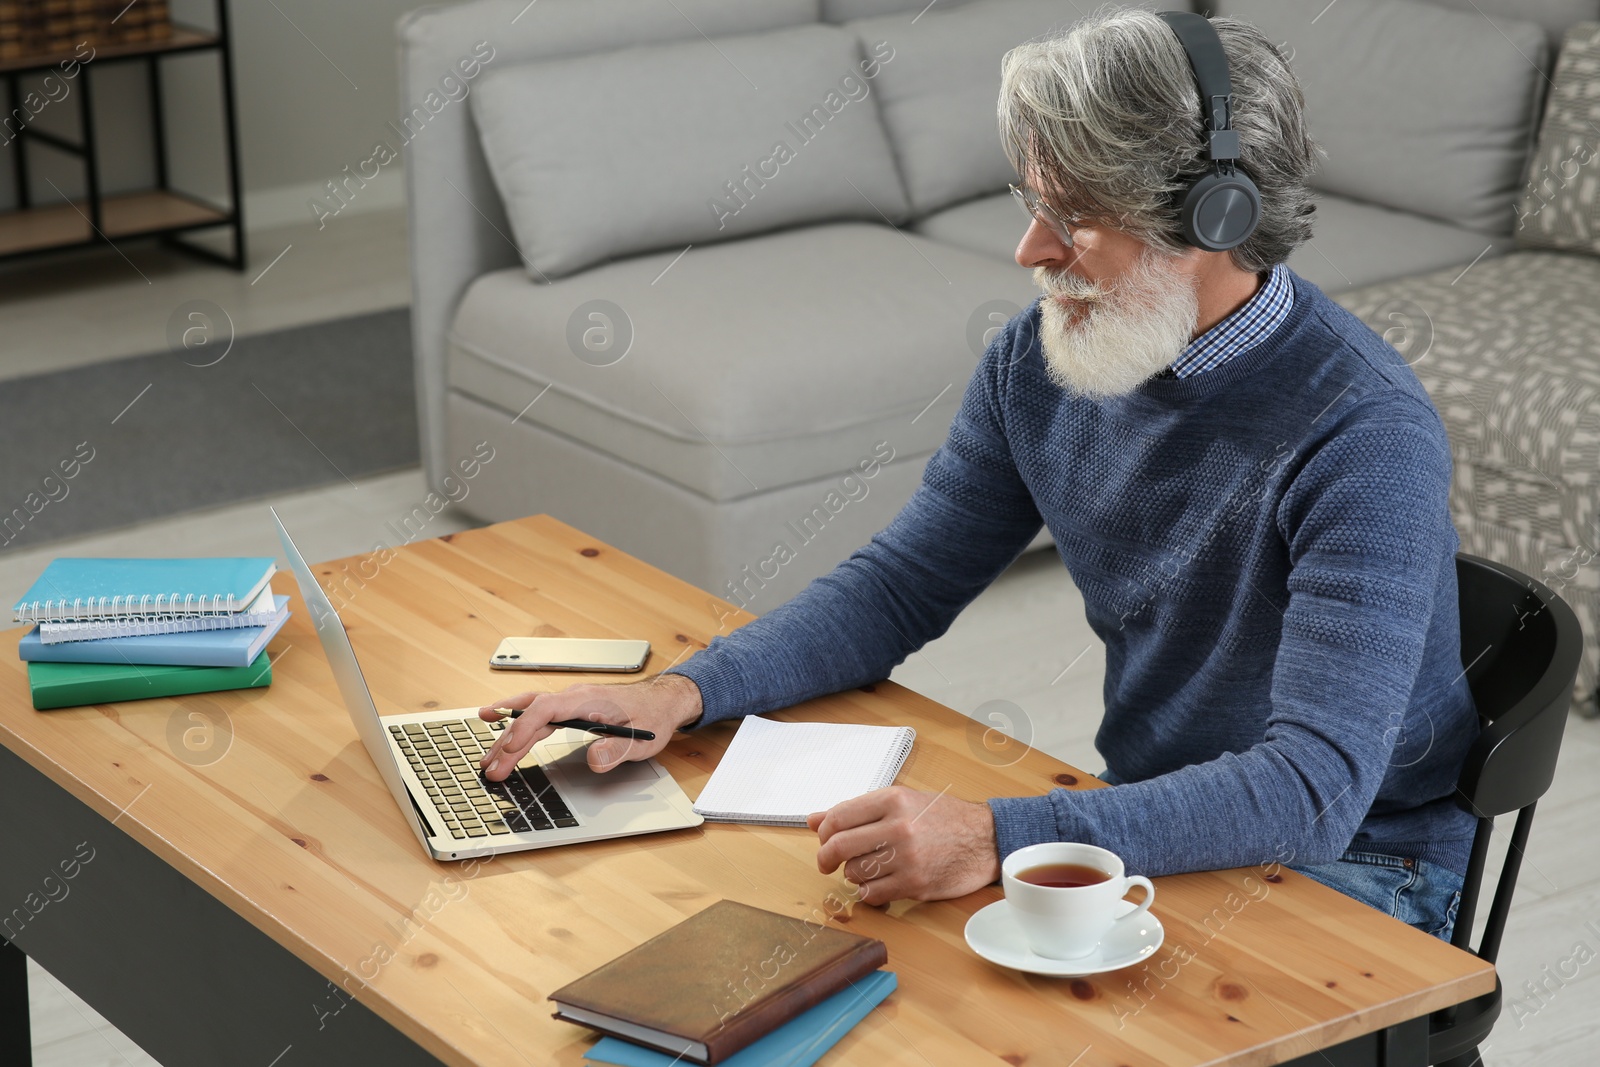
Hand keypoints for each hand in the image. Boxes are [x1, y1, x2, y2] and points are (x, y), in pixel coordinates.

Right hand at [476, 673, 702, 779]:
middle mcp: (573, 698)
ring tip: (485, 758)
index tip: (511, 747)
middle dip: (509, 743)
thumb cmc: (652, 717)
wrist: (661, 701)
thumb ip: (617, 749)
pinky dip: (515, 722)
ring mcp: (568, 703)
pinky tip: (496, 726)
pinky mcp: (568, 710)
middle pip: (532, 717)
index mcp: (588, 700)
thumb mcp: (642, 739)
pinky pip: (535, 714)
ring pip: (529, 716)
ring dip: (507, 736)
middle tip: (491, 768)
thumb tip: (594, 760)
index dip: (526, 727)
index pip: (548, 709)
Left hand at [808, 786, 1000, 904]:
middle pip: (840, 846)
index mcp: (893, 800)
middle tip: (826, 863)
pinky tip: (880, 883)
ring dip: (853, 874)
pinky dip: (869, 892)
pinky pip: (873, 894)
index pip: (839, 817)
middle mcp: (899, 827)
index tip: (824, 840)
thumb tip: (813, 820)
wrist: (985, 839)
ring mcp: (908, 858)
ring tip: (868, 867)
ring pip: (855, 872)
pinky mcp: (915, 884)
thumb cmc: (942, 818)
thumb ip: (858, 810)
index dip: (824, 832)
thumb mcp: (903, 801)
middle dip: (825, 858)